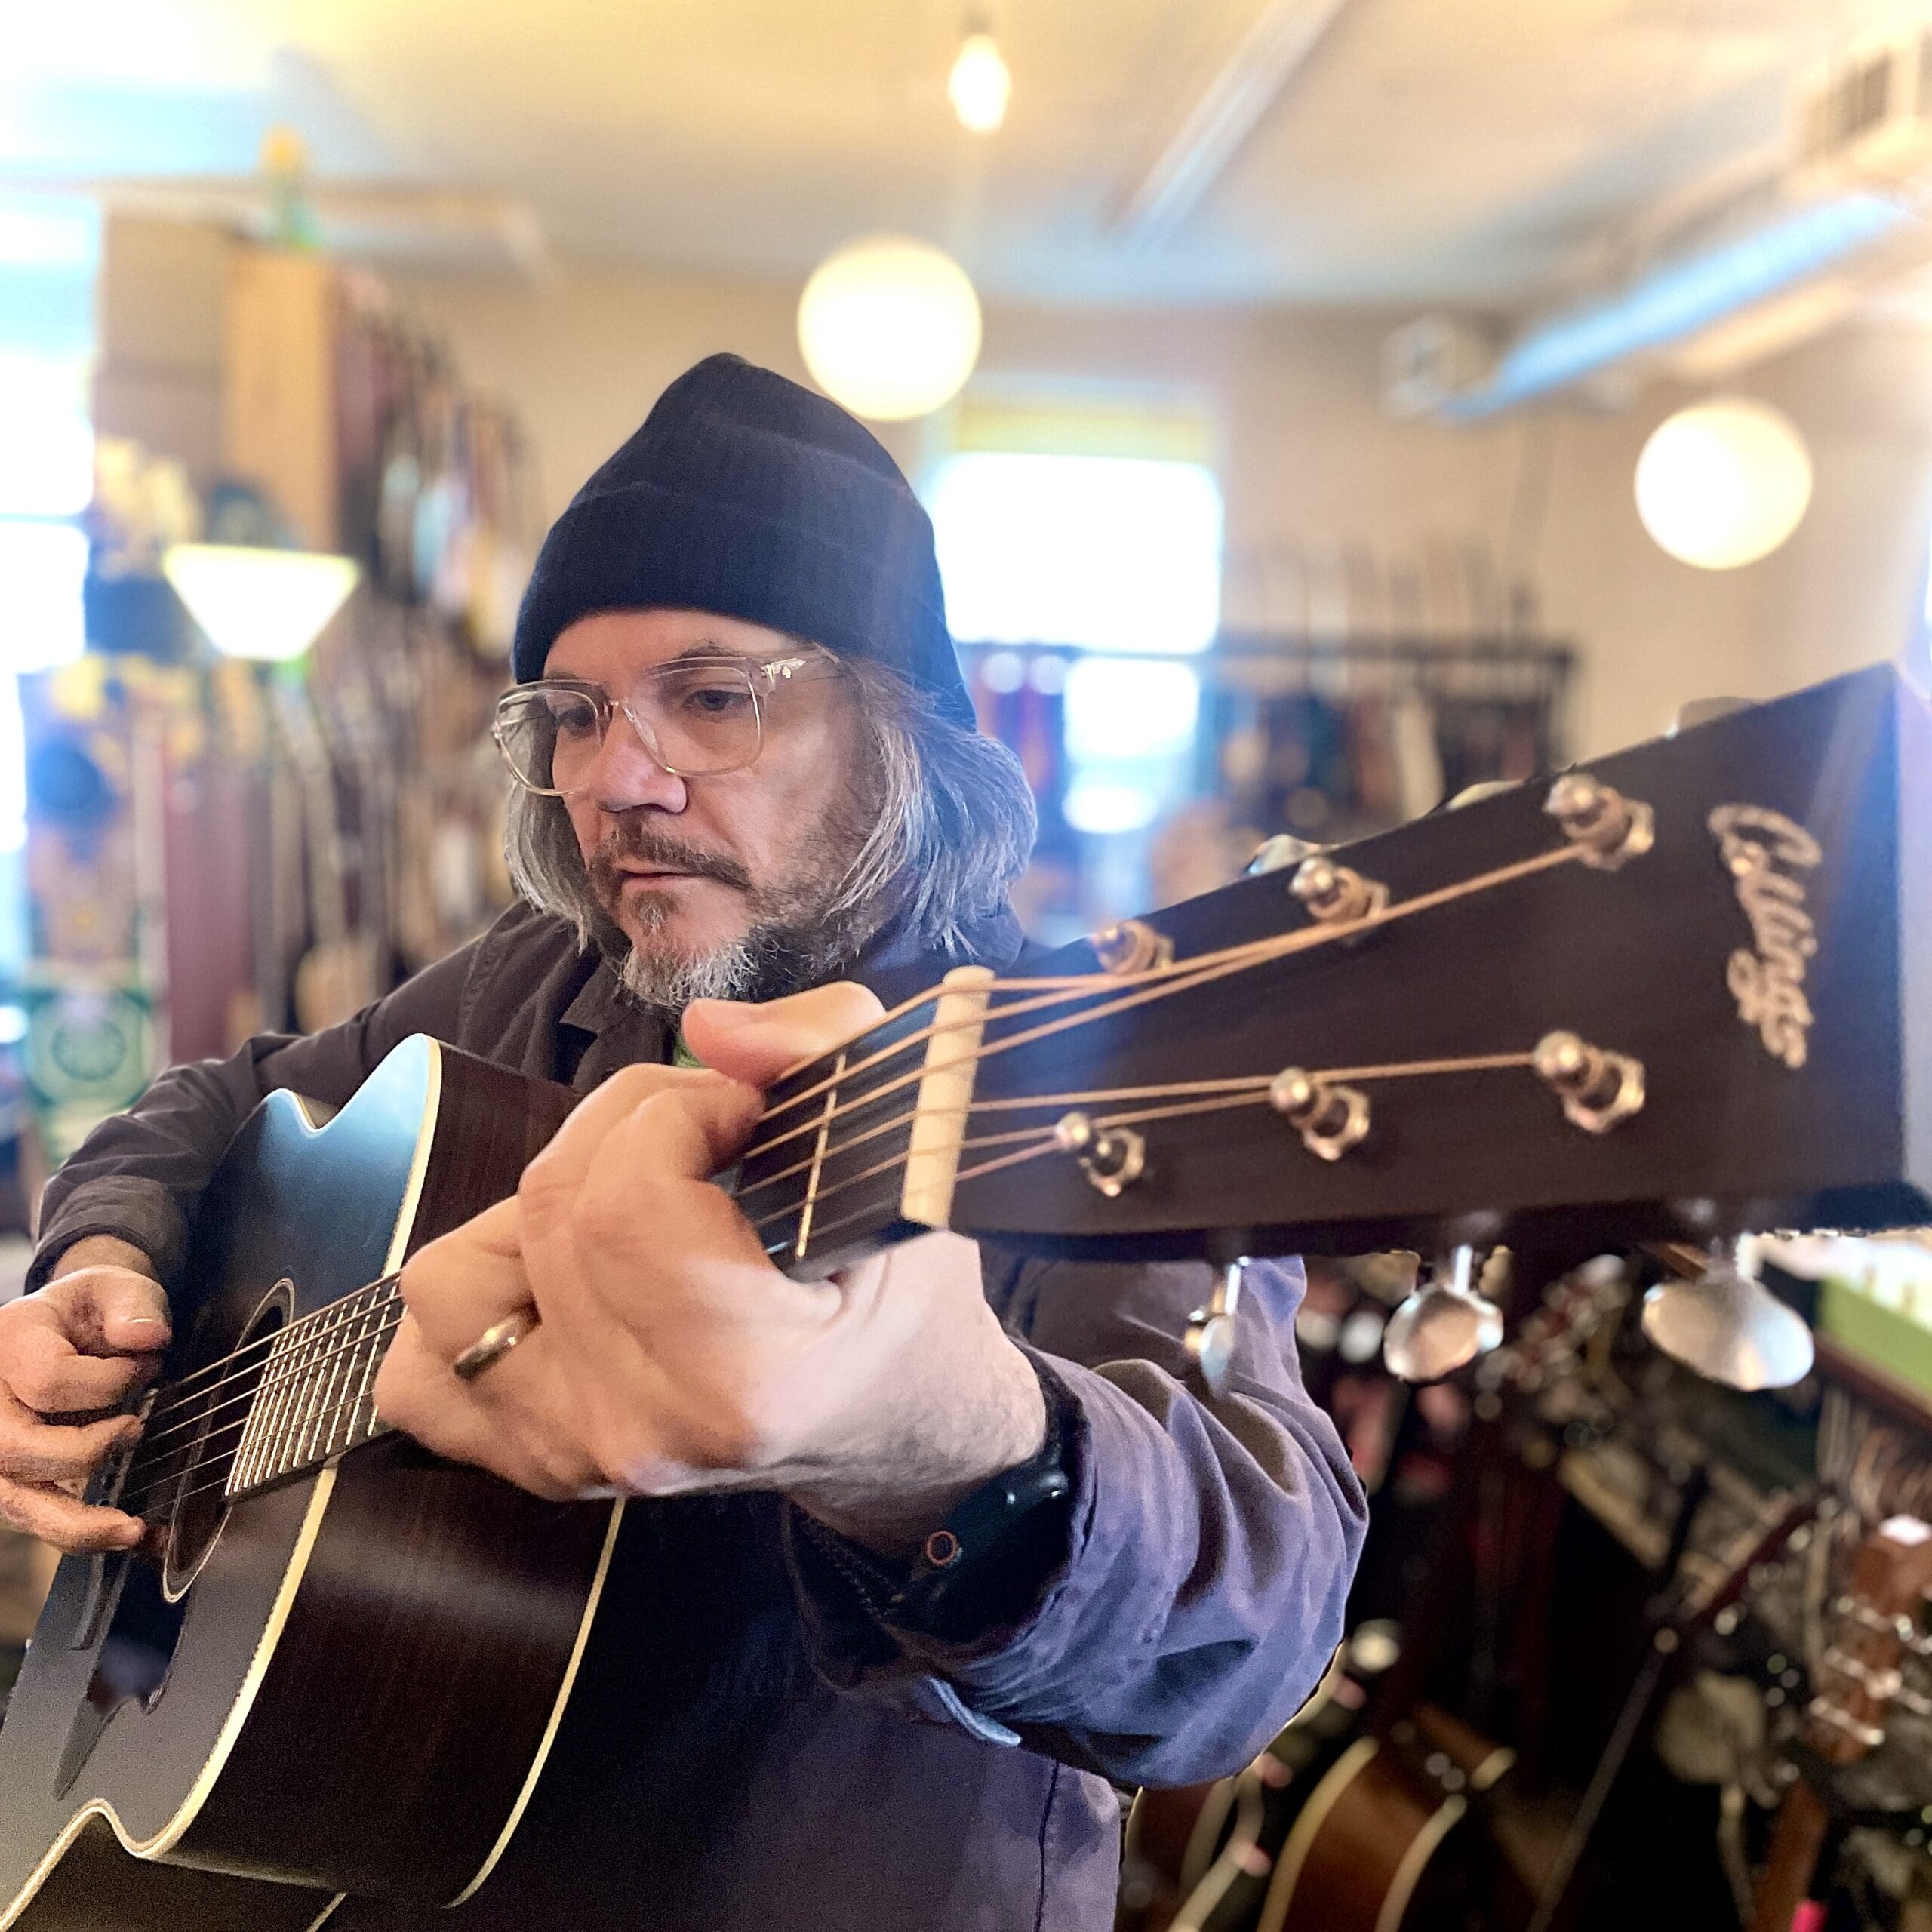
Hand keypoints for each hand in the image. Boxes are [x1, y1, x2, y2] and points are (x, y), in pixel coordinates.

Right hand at [0, 1238, 168, 1550]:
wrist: (68, 1328)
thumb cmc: (91, 1310)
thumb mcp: (114, 1287)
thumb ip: (133, 1306)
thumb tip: (149, 1339)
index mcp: (11, 1347)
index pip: (49, 1380)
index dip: (110, 1380)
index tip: (149, 1366)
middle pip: (14, 1449)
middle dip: (82, 1453)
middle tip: (137, 1430)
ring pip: (16, 1501)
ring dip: (77, 1525)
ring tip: (134, 1531)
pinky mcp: (16, 1479)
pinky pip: (40, 1518)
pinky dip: (86, 1536)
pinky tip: (139, 1538)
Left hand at [375, 984, 1045, 1554]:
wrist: (893, 1430)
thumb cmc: (902, 1303)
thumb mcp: (910, 1163)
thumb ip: (824, 1055)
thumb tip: (710, 1032)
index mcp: (744, 1375)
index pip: (629, 1198)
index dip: (682, 1111)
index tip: (745, 1112)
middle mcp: (642, 1427)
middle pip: (551, 1210)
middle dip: (623, 1128)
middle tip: (705, 1137)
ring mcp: (574, 1454)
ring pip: (457, 1275)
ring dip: (538, 1209)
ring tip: (634, 1205)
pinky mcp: (530, 1461)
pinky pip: (419, 1366)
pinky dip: (476, 1304)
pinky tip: (560, 1279)